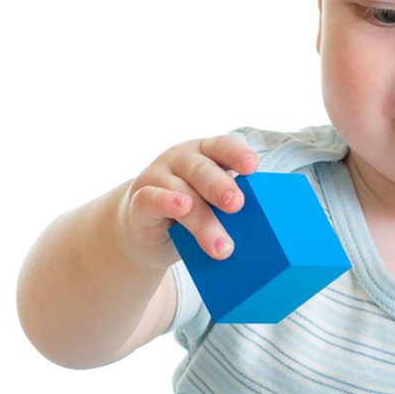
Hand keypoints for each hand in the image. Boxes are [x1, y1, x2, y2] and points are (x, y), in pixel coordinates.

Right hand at [113, 135, 259, 269]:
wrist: (145, 231)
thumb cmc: (188, 215)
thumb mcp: (211, 205)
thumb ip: (226, 208)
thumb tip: (255, 229)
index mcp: (205, 155)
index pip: (221, 147)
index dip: (236, 154)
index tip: (252, 167)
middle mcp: (181, 160)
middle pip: (202, 169)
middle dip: (220, 186)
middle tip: (236, 204)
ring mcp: (157, 177)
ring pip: (181, 192)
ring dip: (203, 220)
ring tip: (221, 246)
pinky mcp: (139, 200)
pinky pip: (151, 199)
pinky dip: (166, 202)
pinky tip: (181, 208)